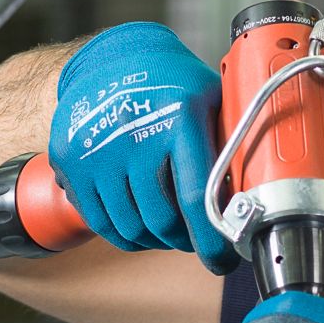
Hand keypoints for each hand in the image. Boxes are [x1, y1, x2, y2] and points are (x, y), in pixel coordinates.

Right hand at [49, 23, 236, 271]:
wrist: (110, 59)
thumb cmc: (173, 85)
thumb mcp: (211, 100)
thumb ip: (230, 147)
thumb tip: (252, 205)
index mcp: (179, 117)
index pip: (196, 198)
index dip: (211, 240)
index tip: (222, 262)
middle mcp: (134, 133)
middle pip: (161, 221)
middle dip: (183, 241)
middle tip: (194, 239)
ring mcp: (97, 149)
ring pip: (130, 228)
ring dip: (153, 241)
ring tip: (167, 230)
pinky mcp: (71, 160)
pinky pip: (100, 222)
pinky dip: (124, 235)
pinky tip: (138, 227)